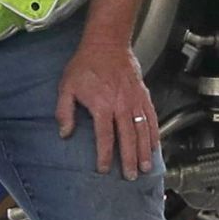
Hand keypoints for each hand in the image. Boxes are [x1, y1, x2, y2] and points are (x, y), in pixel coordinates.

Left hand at [57, 33, 158, 178]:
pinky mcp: (143, 96)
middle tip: (130, 176)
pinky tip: (154, 146)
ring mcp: (135, 101)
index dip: (104, 155)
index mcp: (102, 106)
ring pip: (142, 131)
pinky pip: (151, 118)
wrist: (107, 43)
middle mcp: (121, 106)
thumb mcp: (67, 86)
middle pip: (127, 138)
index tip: (103, 169)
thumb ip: (64, 111)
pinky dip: (154, 133)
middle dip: (129, 159)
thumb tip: (64, 134)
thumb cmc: (85, 64)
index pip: (105, 137)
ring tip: (145, 167)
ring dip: (144, 151)